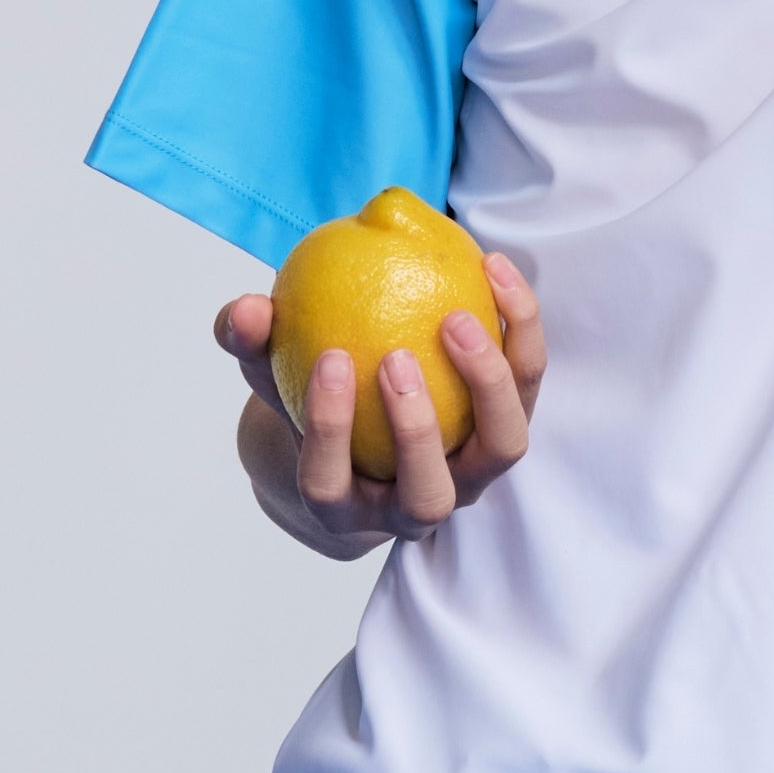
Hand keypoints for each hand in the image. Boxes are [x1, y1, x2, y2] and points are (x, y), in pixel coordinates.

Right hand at [213, 256, 546, 559]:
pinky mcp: (510, 427)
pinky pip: (526, 381)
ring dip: (485, 385)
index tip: (329, 360)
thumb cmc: (309, 393)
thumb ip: (252, 342)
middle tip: (395, 356)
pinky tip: (490, 265)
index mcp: (345, 505)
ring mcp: (473, 476)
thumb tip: (247, 309)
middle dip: (414, 431)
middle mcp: (415, 507)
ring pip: (501, 451)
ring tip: (457, 318)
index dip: (329, 431)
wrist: (364, 418)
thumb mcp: (272, 368)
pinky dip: (516, 328)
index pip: (329, 485)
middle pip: (427, 496)